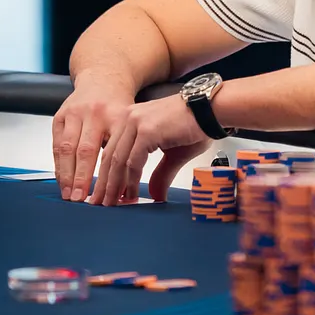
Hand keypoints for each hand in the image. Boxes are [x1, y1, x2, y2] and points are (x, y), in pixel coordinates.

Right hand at [52, 80, 135, 201]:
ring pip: (67, 148)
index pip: (113, 151)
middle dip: (81, 178)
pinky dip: (58, 164)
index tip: (107, 197)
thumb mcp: (135, 123)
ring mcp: (75, 113)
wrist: (104, 78)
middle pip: (86, 151)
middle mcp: (95, 113)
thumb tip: (127, 190)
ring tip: (68, 196)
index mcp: (119, 116)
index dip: (109, 176)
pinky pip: (56, 144)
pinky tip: (61, 180)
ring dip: (65, 175)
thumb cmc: (122, 107)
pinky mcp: (60, 115)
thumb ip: (132, 151)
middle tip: (80, 200)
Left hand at [90, 94, 210, 205]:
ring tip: (113, 204)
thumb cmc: (196, 125)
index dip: (107, 174)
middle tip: (102, 203)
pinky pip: (133, 161)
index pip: (112, 150)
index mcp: (131, 119)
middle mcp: (129, 118)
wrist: (212, 111)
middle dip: (105, 183)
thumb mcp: (173, 153)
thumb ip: (160, 172)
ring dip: (114, 185)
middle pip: (109, 156)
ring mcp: (136, 123)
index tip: (105, 193)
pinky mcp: (147, 131)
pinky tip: (131, 194)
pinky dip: (130, 180)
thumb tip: (154, 194)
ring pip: (118, 160)